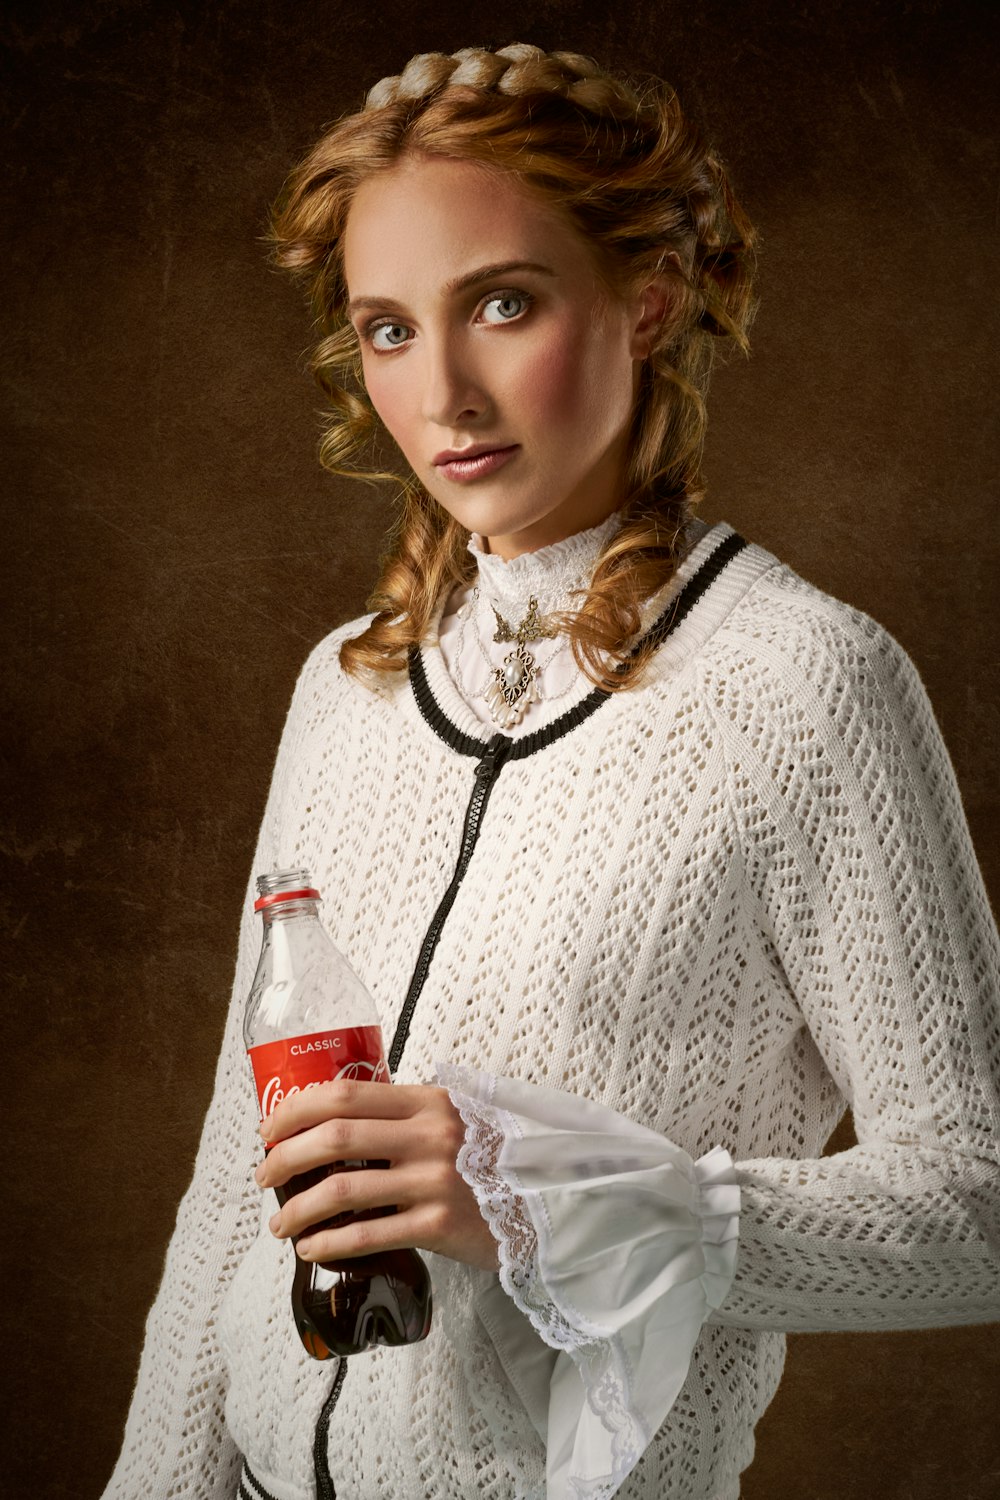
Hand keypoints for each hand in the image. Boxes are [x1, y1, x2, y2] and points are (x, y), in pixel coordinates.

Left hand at [254, 1079, 498, 1272]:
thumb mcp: (456, 1117)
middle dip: (285, 1158)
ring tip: (280, 1223)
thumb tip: (340, 1123)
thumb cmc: (493, 1158)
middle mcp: (428, 1134)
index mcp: (427, 1101)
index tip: (269, 1130)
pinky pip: (368, 1233)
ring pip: (342, 1189)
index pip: (344, 1094)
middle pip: (334, 1138)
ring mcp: (433, 1179)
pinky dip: (330, 1242)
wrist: (549, 1200)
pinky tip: (312, 1248)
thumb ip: (408, 1115)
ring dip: (298, 1209)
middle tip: (265, 1177)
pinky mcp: (438, 1224)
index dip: (295, 1109)